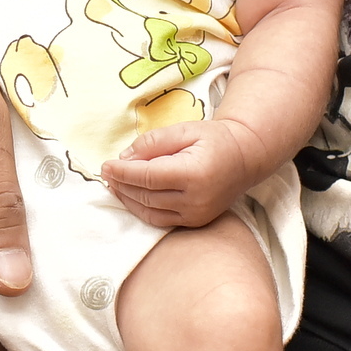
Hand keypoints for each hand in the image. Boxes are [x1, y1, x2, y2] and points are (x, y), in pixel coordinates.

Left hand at [100, 120, 264, 229]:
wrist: (245, 158)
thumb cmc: (215, 139)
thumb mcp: (184, 130)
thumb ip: (154, 142)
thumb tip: (125, 158)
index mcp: (194, 173)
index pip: (148, 177)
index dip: (122, 172)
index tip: (105, 165)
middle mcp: (196, 199)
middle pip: (146, 195)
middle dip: (122, 184)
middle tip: (106, 173)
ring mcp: (197, 214)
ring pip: (150, 211)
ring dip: (127, 199)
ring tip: (113, 184)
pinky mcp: (196, 221)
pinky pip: (160, 220)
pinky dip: (141, 209)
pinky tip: (130, 196)